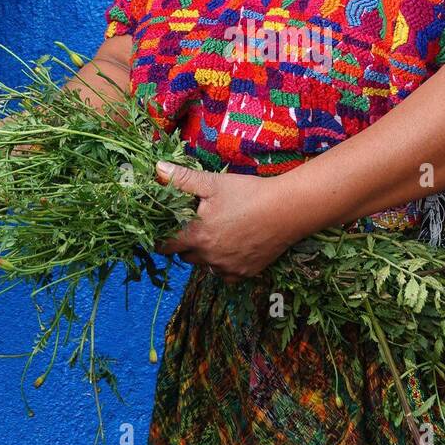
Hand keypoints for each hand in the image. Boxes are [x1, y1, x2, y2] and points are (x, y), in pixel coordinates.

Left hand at [154, 161, 294, 282]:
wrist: (286, 210)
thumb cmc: (248, 193)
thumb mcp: (213, 183)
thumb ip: (183, 179)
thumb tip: (158, 169)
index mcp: (197, 235)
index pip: (165, 245)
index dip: (162, 237)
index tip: (165, 230)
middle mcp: (209, 256)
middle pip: (185, 256)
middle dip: (185, 244)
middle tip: (195, 227)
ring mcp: (227, 267)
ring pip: (205, 265)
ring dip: (204, 255)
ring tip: (215, 236)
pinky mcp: (244, 273)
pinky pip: (225, 275)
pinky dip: (224, 265)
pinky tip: (231, 248)